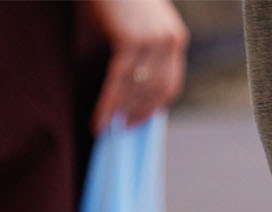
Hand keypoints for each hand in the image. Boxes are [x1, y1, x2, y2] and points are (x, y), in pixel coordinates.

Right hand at [84, 0, 187, 129]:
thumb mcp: (136, 23)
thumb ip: (139, 51)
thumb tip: (127, 89)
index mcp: (174, 37)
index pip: (170, 84)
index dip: (153, 106)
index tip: (137, 121)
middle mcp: (169, 41)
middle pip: (156, 92)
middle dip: (136, 112)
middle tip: (118, 128)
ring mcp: (151, 41)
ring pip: (136, 90)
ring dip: (119, 111)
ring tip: (101, 127)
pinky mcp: (130, 40)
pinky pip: (118, 83)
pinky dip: (106, 105)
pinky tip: (96, 122)